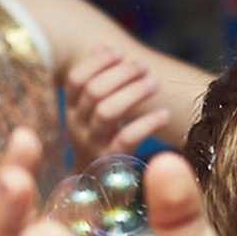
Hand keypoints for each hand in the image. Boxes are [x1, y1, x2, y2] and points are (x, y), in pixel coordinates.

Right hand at [64, 45, 170, 162]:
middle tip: (144, 67)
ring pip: (108, 111)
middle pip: (94, 91)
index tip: (120, 53)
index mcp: (72, 110)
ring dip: (134, 93)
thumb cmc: (100, 139)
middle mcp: (77, 127)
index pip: (76, 79)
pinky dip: (148, 123)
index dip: (98, 62)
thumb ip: (97, 78)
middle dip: (122, 74)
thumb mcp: (93, 110)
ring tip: (154, 84)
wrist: (96, 189)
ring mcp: (93, 145)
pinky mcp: (112, 162)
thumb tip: (101, 46)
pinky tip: (164, 114)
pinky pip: (128, 138)